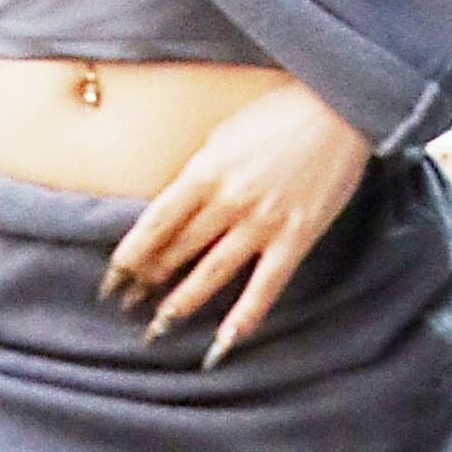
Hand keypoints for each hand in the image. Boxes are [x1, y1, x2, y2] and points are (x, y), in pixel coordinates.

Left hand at [101, 80, 371, 368]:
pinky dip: (243, 318)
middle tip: (126, 305)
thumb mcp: (225, 134)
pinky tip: (223, 343)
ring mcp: (262, 222)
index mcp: (205, 170)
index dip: (129, 255)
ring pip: (211, 273)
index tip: (111, 278)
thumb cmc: (279, 114)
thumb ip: (201, 171)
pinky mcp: (295, 238)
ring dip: (181, 303)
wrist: (339, 109)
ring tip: (158, 327)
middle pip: (177, 250)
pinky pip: (264, 287)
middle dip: (147, 280)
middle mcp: (228, 200)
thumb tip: (178, 206)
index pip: (155, 223)